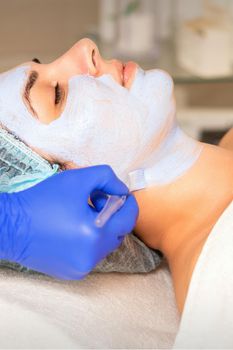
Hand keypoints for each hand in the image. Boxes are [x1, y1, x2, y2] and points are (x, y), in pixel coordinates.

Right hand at [0, 165, 137, 278]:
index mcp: (96, 234)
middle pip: (118, 233)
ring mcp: (82, 268)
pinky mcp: (72, 273)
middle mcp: (92, 257)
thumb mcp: (77, 179)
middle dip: (113, 214)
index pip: (128, 219)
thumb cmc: (42, 200)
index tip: (120, 194)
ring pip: (105, 245)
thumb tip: (121, 191)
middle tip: (94, 201)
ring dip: (102, 228)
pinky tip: (73, 230)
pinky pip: (92, 255)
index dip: (128, 203)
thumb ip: (107, 178)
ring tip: (81, 214)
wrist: (10, 226)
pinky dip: (90, 241)